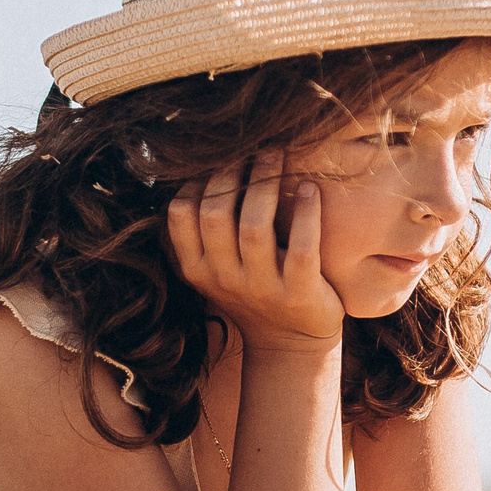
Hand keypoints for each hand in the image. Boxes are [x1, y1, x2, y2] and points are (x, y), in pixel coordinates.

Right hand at [167, 151, 342, 351]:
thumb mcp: (217, 267)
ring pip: (254, 227)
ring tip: (278, 154)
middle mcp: (224, 280)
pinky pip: (302, 248)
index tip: (220, 157)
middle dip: (232, 172)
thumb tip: (201, 165)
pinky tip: (309, 189)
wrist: (291, 345)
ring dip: (265, 183)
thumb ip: (205, 231)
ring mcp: (261, 289)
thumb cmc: (253, 290)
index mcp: (197, 269)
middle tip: (253, 145)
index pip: (180, 215)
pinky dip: (306, 214)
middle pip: (216, 214)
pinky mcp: (300, 294)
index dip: (198, 180)